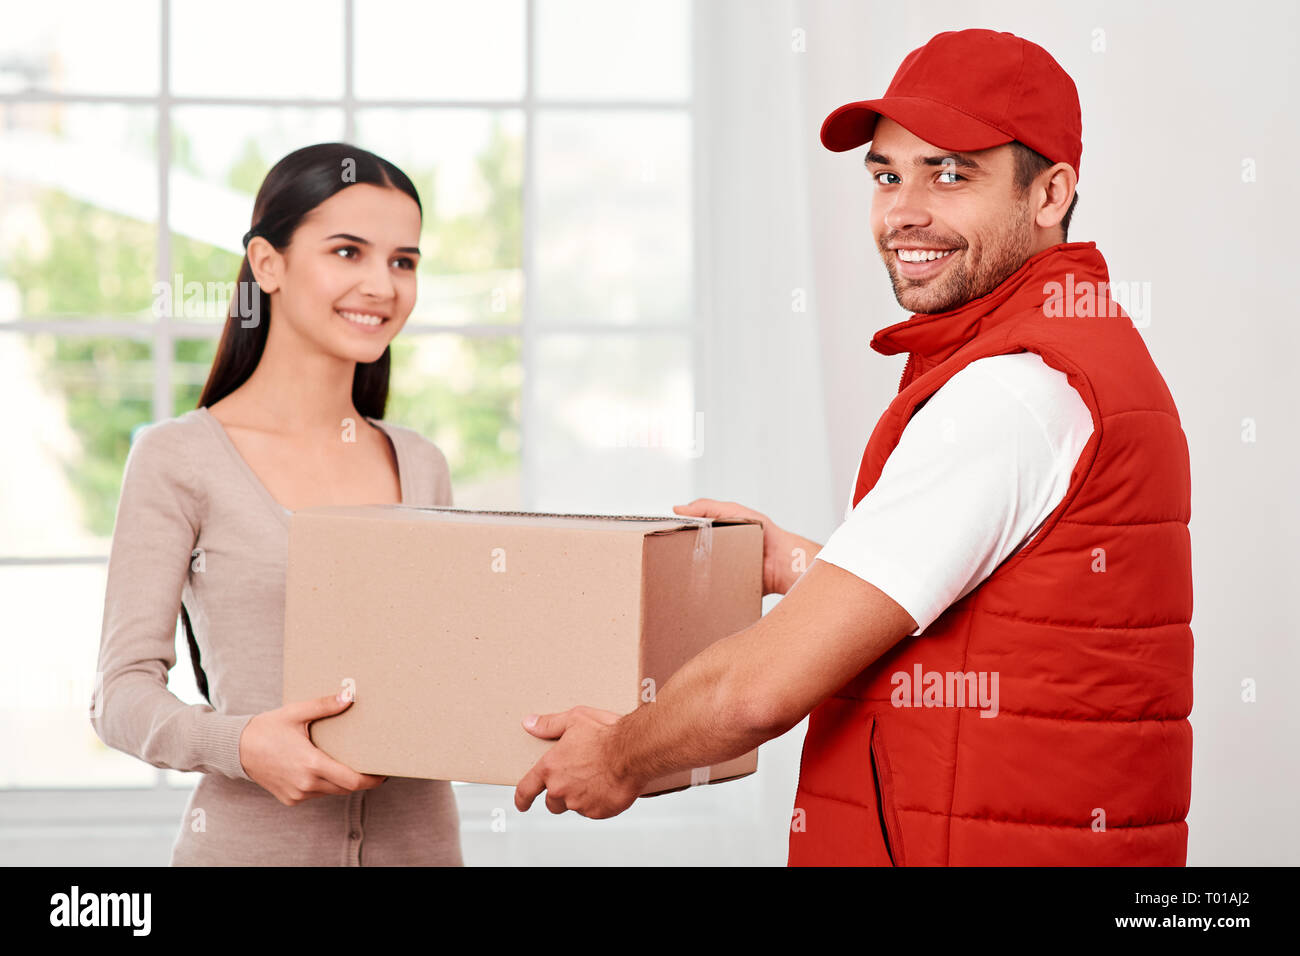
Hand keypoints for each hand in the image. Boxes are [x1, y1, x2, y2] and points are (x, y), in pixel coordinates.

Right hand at [238, 689, 387, 806]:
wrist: (236, 749)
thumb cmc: (267, 728)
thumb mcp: (296, 713)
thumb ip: (325, 705)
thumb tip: (350, 695)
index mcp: (311, 764)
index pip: (352, 781)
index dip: (372, 780)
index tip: (384, 772)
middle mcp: (306, 784)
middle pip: (345, 788)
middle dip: (360, 778)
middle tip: (371, 764)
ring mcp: (297, 794)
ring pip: (331, 792)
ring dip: (341, 781)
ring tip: (347, 762)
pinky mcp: (290, 799)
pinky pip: (315, 794)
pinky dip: (323, 784)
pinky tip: (322, 768)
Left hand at [514, 706, 642, 818]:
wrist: (633, 752)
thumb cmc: (606, 734)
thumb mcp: (575, 719)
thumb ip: (549, 724)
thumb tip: (530, 723)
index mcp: (550, 768)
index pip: (526, 789)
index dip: (521, 798)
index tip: (522, 804)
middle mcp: (560, 789)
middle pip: (552, 802)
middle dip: (560, 794)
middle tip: (577, 779)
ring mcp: (578, 803)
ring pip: (574, 806)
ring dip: (581, 797)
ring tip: (598, 778)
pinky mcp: (597, 812)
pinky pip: (593, 811)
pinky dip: (599, 802)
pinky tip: (609, 786)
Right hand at [673, 497, 813, 595]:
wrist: (783, 562)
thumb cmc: (765, 533)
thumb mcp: (734, 511)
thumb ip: (708, 507)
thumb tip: (678, 508)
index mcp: (717, 533)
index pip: (690, 533)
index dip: (675, 534)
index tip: (661, 536)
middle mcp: (717, 552)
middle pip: (690, 554)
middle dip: (678, 556)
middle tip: (667, 557)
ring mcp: (720, 570)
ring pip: (697, 572)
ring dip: (690, 573)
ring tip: (680, 572)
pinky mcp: (725, 588)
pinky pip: (709, 589)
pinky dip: (703, 588)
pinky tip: (696, 585)